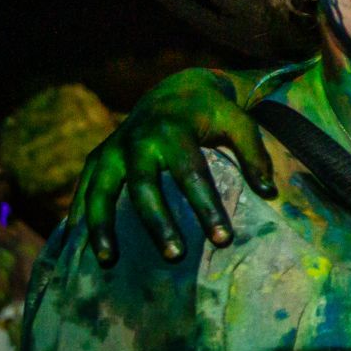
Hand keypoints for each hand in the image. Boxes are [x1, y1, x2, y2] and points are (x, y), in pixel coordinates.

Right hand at [75, 69, 275, 264]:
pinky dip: (81, 216)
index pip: (191, 174)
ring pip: (101, 190)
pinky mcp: (99, 157)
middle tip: (175, 256)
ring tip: (109, 260)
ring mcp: (113, 148)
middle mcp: (137, 140)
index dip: (206, 208)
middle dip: (158, 223)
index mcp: (174, 130)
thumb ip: (254, 154)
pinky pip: (86, 189)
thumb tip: (269, 193)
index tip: (223, 239)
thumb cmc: (212, 112)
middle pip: (144, 186)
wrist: (176, 89)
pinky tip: (81, 246)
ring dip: (102, 226)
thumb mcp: (240, 122)